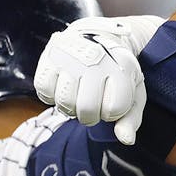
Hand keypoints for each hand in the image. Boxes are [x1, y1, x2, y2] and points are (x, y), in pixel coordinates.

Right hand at [34, 15, 164, 143]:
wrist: (96, 36)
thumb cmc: (115, 71)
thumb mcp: (132, 92)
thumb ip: (131, 118)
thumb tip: (126, 140)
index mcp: (121, 67)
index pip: (114, 109)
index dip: (112, 113)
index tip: (112, 100)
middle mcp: (95, 60)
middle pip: (87, 109)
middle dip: (90, 116)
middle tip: (93, 104)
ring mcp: (70, 57)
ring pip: (64, 102)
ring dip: (71, 107)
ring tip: (78, 94)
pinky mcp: (49, 57)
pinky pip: (43, 92)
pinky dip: (51, 96)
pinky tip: (62, 86)